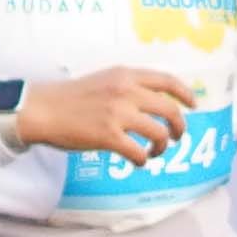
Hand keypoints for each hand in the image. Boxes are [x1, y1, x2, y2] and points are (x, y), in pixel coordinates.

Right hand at [9, 64, 196, 161]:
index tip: (193, 105)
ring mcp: (118, 114)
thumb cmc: (71, 97)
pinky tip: (138, 161)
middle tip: (177, 137)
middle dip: (179, 127)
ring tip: (155, 152)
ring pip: (159, 133)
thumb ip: (128, 85)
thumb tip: (153, 100)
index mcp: (126, 75)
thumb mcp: (104, 79)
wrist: (42, 109)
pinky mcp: (109, 136)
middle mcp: (126, 91)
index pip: (167, 80)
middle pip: (170, 110)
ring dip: (162, 146)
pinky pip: (139, 152)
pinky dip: (143, 160)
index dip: (185, 94)